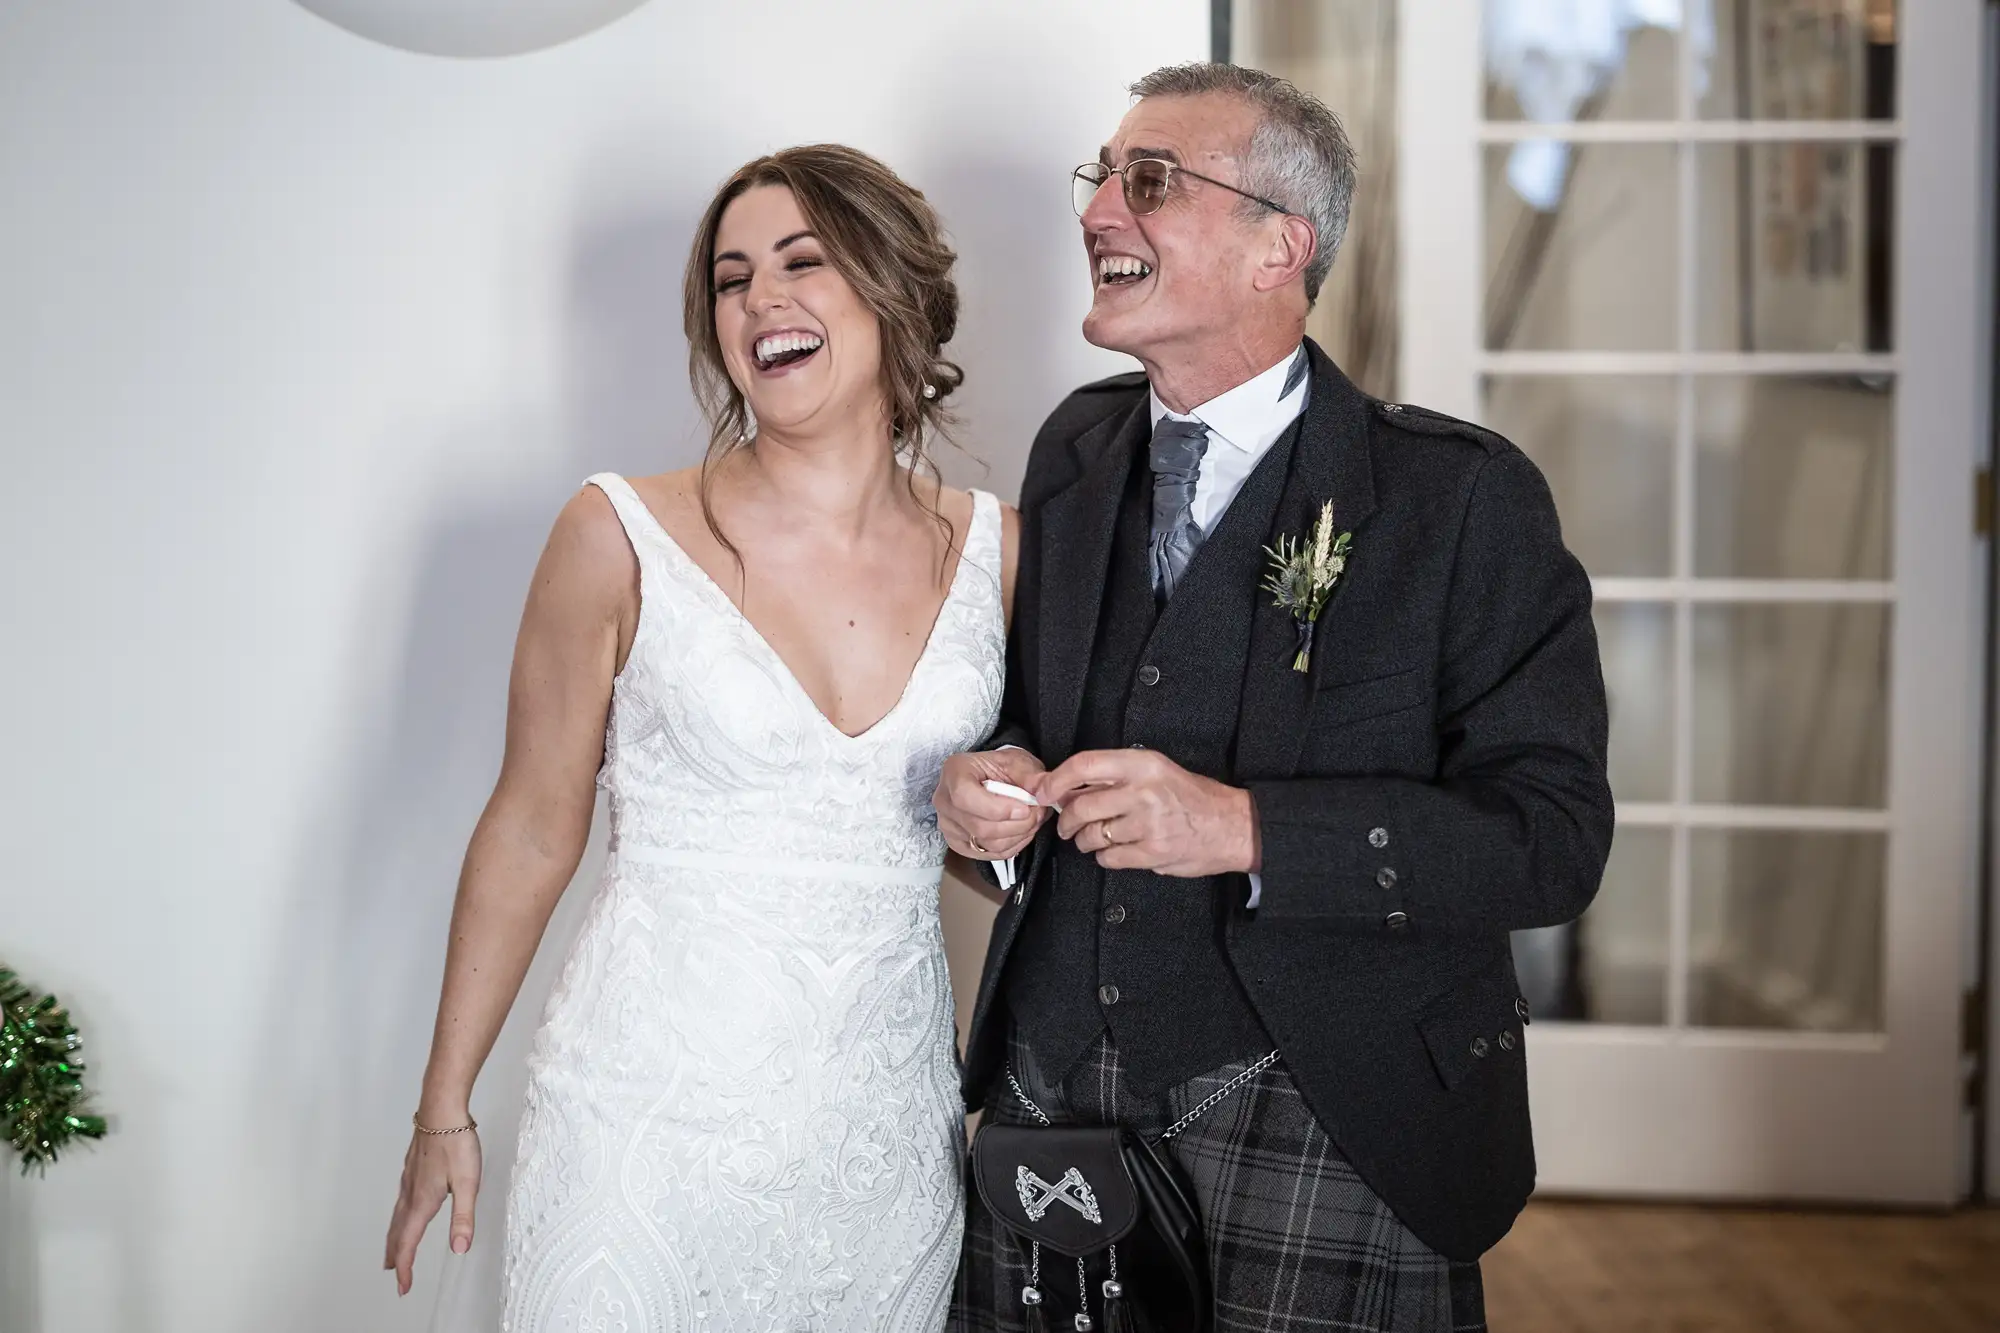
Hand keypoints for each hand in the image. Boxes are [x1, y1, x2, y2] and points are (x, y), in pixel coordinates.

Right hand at [384, 1116, 481, 1295]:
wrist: (441, 1108)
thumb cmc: (456, 1142)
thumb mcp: (468, 1183)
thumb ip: (464, 1217)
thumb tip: (459, 1249)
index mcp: (423, 1202)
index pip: (408, 1243)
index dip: (405, 1268)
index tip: (404, 1287)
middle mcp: (411, 1193)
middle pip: (397, 1232)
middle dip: (395, 1256)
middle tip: (394, 1274)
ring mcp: (409, 1179)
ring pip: (397, 1215)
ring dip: (394, 1236)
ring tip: (392, 1249)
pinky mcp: (411, 1167)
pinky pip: (400, 1200)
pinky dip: (398, 1216)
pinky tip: (405, 1209)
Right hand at [934, 748, 1050, 861]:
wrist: (990, 778)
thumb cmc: (999, 768)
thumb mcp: (1017, 761)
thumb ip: (1030, 776)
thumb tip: (1044, 791)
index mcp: (954, 772)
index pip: (964, 796)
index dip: (997, 808)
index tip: (1024, 808)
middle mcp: (944, 800)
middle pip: (979, 827)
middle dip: (1017, 825)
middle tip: (1038, 813)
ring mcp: (949, 825)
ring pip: (986, 843)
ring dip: (1018, 835)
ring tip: (1033, 820)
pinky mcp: (959, 844)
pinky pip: (989, 854)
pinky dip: (1013, 846)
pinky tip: (1022, 831)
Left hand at [1038, 749, 1260, 877]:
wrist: (1231, 825)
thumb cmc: (1191, 797)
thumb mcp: (1156, 770)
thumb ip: (1116, 776)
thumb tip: (1067, 786)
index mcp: (1142, 764)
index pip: (1085, 765)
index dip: (1056, 780)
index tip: (1043, 791)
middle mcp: (1143, 791)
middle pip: (1081, 806)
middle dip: (1067, 821)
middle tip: (1068, 825)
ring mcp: (1148, 824)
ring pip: (1092, 836)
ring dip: (1086, 841)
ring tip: (1096, 838)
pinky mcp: (1153, 853)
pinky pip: (1109, 858)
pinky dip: (1106, 857)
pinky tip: (1118, 850)